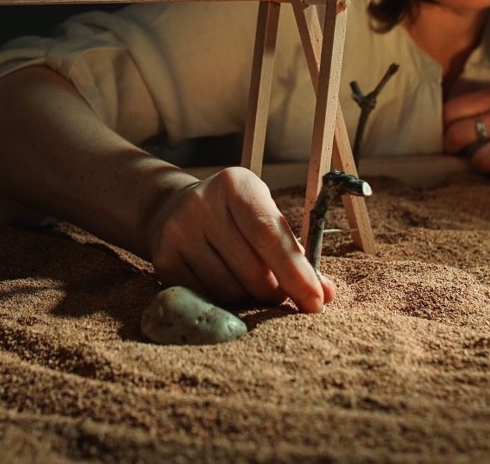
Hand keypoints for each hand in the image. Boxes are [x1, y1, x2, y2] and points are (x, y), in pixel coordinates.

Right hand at [144, 166, 333, 312]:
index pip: (269, 233)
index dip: (296, 271)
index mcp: (235, 185)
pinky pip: (206, 300)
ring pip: (230, 291)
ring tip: (245, 281)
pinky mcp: (164, 260)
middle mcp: (202, 203)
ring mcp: (178, 231)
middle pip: (253, 270)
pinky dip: (223, 303)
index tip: (316, 301)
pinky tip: (221, 282)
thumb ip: (294, 252)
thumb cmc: (234, 219)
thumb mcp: (263, 217)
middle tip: (278, 292)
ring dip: (247, 298)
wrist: (173, 211)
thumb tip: (325, 295)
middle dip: (275, 292)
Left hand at [443, 87, 489, 183]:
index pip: (451, 111)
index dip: (441, 126)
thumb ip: (479, 107)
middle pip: (458, 135)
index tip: (443, 133)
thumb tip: (443, 125)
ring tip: (486, 160)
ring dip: (479, 165)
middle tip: (456, 151)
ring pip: (480, 161)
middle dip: (452, 147)